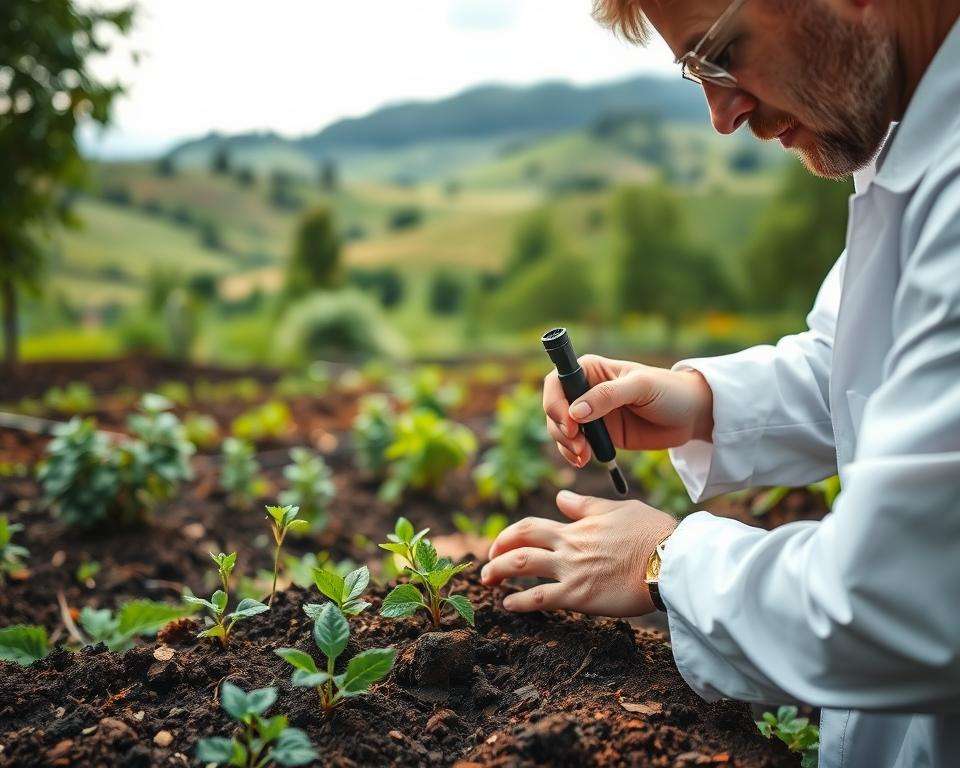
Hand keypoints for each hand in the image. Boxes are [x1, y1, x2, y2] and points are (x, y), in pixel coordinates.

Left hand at [480, 491, 677, 616]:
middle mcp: (568, 545)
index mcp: (576, 527)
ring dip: (498, 572)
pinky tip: (507, 604)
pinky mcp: (579, 596)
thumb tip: (561, 497)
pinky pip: (539, 598)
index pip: (532, 526)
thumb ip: (586, 506)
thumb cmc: (653, 534)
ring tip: (487, 581)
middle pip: (519, 542)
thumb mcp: (618, 509)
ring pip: (520, 566)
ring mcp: (570, 570)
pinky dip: (519, 601)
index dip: (512, 534)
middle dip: (497, 550)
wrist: (670, 560)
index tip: (504, 542)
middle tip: (487, 560)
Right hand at [543, 355, 713, 467]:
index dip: (555, 402)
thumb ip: (608, 396)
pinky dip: (573, 455)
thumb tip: (576, 413)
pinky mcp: (600, 435)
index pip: (557, 382)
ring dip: (565, 445)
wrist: (691, 416)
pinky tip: (583, 461)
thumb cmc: (669, 390)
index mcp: (590, 370)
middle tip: (578, 445)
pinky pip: (575, 446)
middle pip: (554, 409)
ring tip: (583, 457)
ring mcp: (591, 414)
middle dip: (560, 429)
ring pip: (561, 430)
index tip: (570, 423)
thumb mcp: (641, 387)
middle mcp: (585, 390)